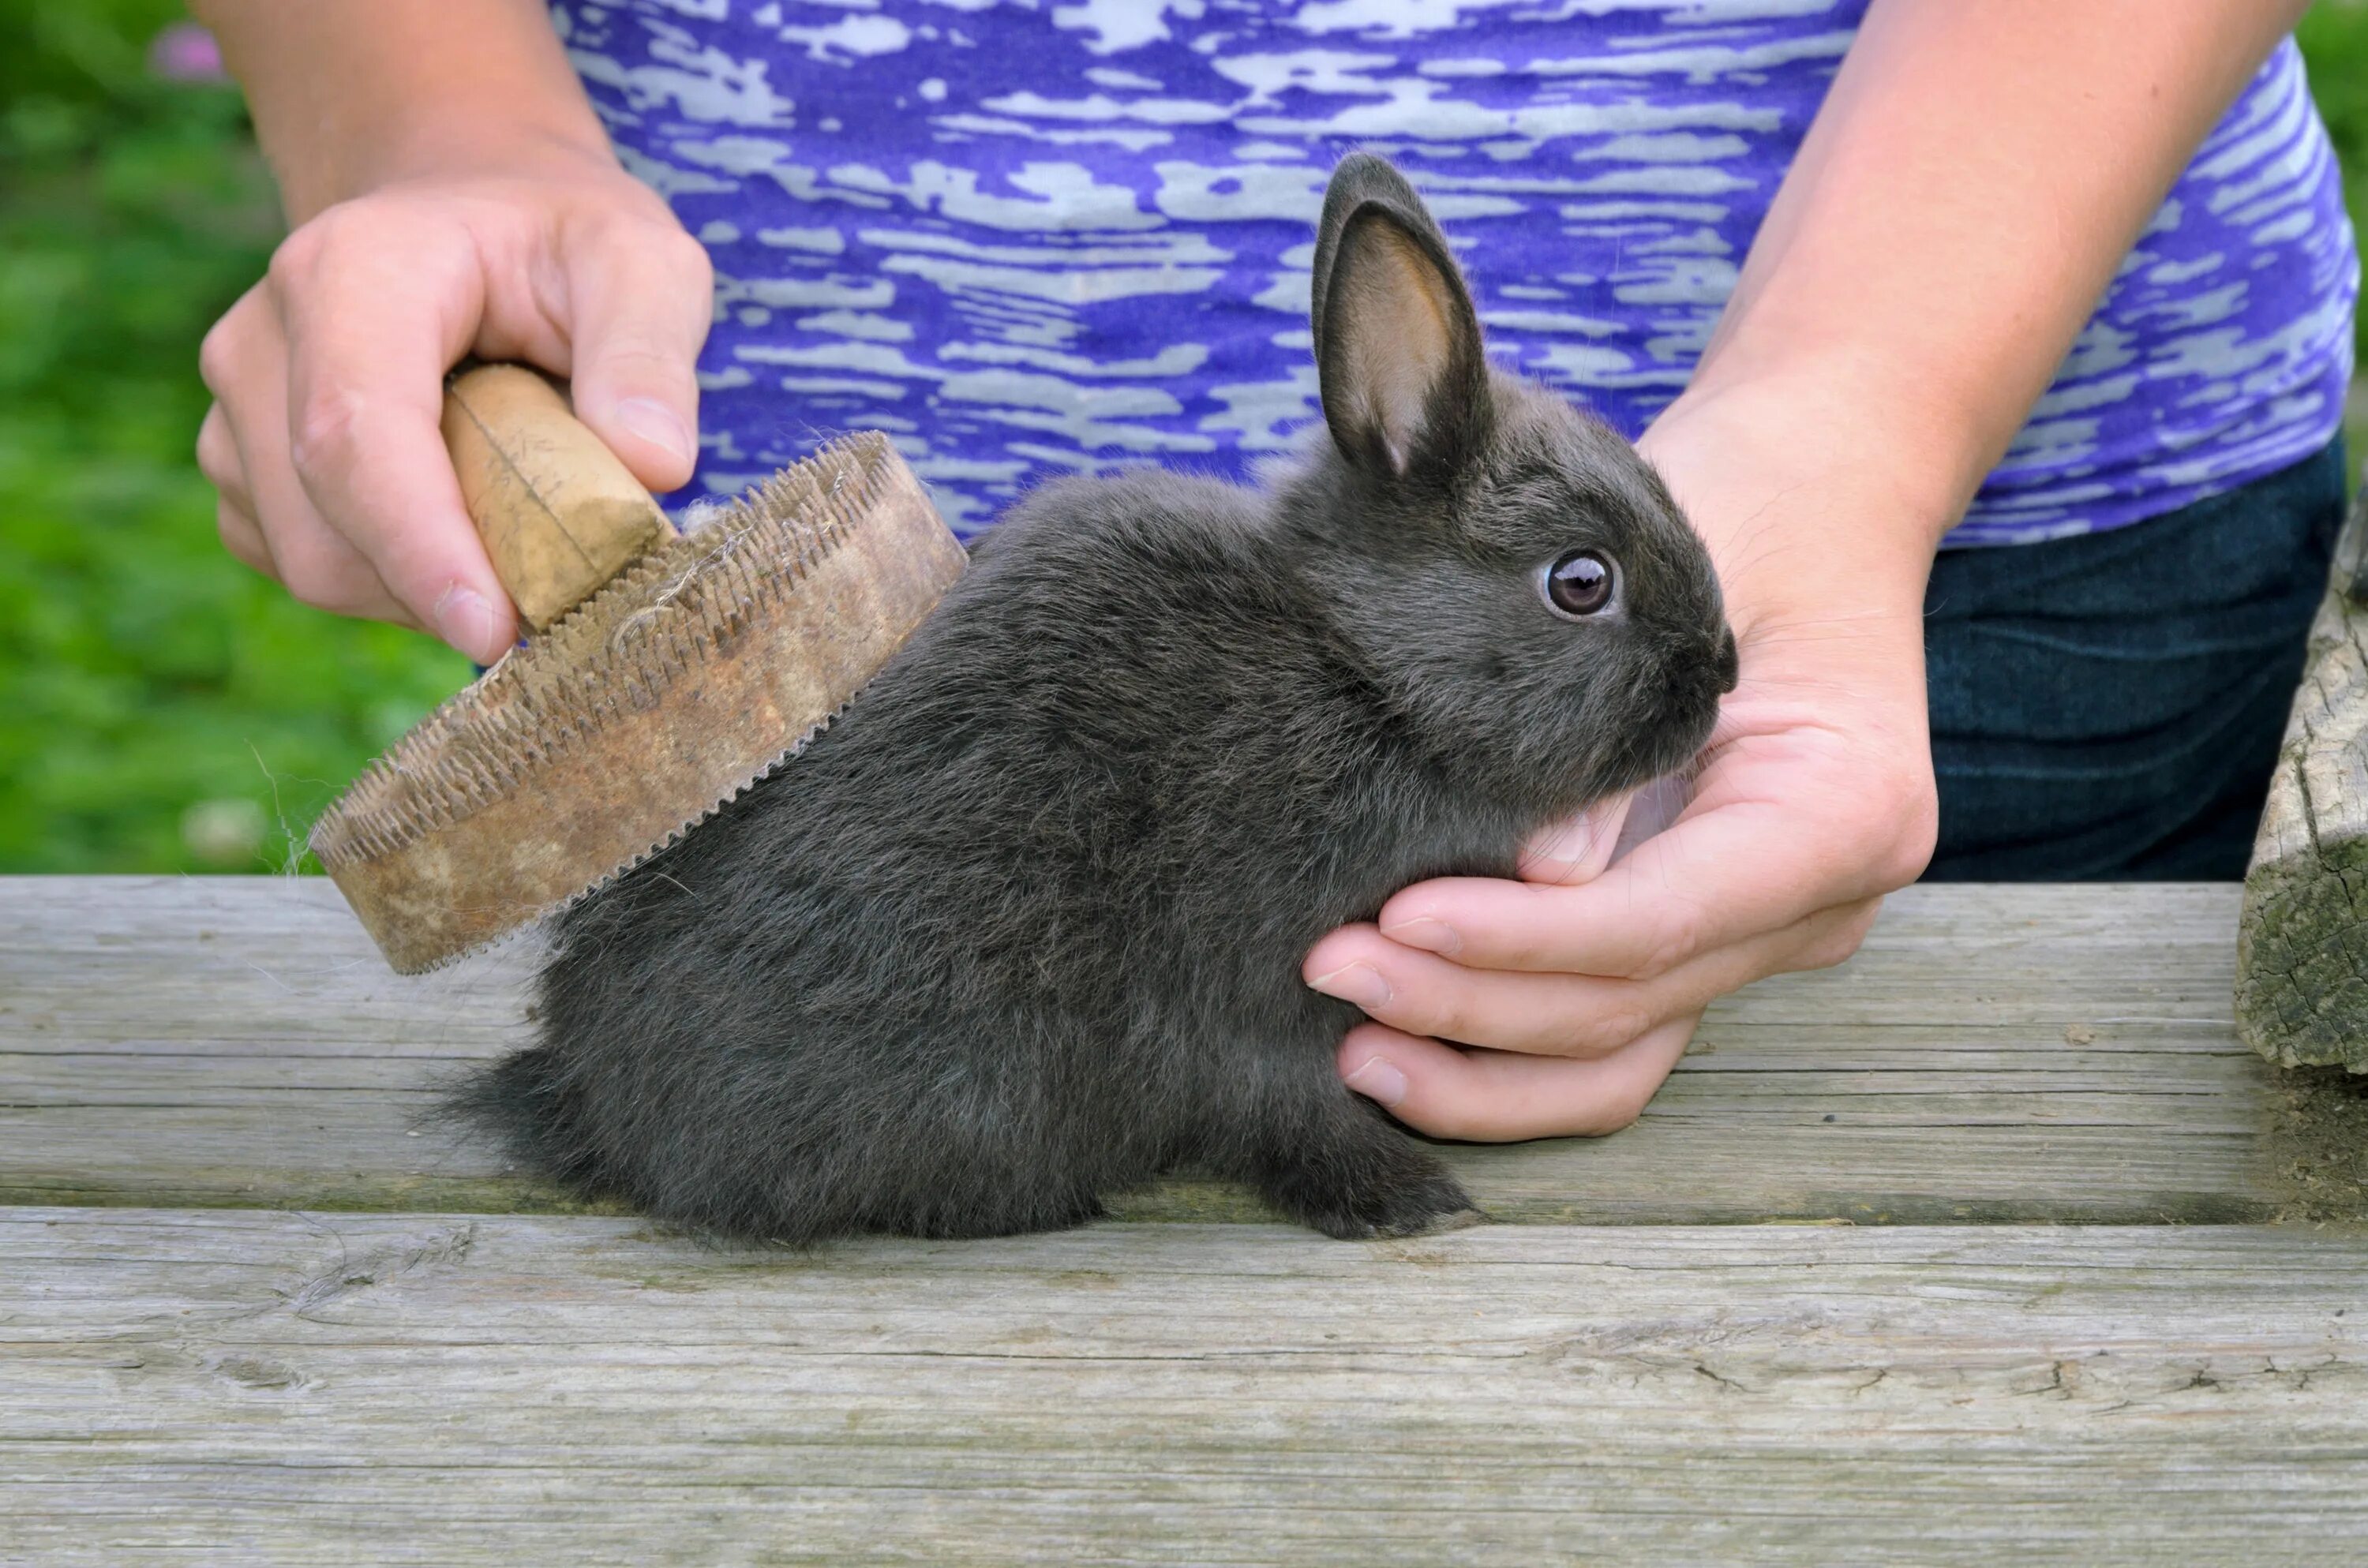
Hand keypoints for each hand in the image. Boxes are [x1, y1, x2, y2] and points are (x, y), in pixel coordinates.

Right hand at [196, 142, 712, 660]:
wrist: (468, 209)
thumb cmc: (560, 241)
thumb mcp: (641, 262)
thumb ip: (651, 353)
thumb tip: (653, 468)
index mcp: (350, 272)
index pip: (355, 433)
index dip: (419, 546)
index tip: (496, 630)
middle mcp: (261, 339)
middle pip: (324, 525)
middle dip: (443, 586)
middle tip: (565, 589)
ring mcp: (235, 410)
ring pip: (313, 564)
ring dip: (426, 589)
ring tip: (519, 527)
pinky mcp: (244, 470)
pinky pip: (310, 570)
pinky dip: (397, 586)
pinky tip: (466, 531)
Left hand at [1306, 384, 1942, 1138]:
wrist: (1808, 496)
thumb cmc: (1741, 511)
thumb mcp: (1678, 584)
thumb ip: (1613, 731)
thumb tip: (1540, 870)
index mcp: (1845, 810)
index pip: (1666, 915)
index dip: (1525, 937)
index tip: (1398, 918)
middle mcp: (1814, 903)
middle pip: (1630, 1001)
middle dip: (1470, 1002)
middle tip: (1328, 965)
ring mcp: (1756, 938)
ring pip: (1617, 1060)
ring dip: (1479, 1069)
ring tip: (1349, 1047)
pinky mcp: (1693, 945)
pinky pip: (1603, 1037)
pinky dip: (1505, 1063)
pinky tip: (1399, 1049)